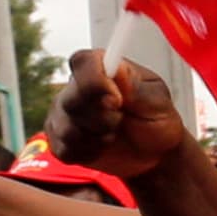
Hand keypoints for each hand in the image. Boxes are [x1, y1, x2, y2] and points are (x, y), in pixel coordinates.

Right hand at [51, 52, 192, 176]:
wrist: (154, 153)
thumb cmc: (156, 119)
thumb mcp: (156, 101)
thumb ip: (135, 86)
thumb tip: (117, 67)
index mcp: (102, 68)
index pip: (83, 62)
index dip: (95, 81)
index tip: (117, 100)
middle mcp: (77, 87)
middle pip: (72, 99)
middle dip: (102, 118)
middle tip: (120, 121)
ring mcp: (64, 114)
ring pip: (66, 129)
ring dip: (96, 138)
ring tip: (114, 136)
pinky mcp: (60, 140)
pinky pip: (64, 150)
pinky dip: (88, 153)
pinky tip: (101, 148)